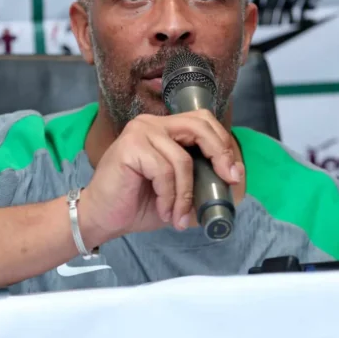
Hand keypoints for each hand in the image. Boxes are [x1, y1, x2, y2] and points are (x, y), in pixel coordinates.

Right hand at [81, 110, 243, 240]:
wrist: (102, 217)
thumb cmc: (137, 203)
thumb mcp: (179, 189)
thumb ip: (203, 178)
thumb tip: (236, 176)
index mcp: (165, 128)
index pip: (203, 122)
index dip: (223, 144)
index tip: (234, 173)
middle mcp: (152, 123)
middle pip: (199, 127)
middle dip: (219, 155)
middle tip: (227, 181)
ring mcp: (140, 132)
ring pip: (182, 160)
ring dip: (185, 195)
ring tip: (178, 217)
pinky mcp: (130, 147)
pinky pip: (164, 172)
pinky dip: (169, 197)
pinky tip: (163, 210)